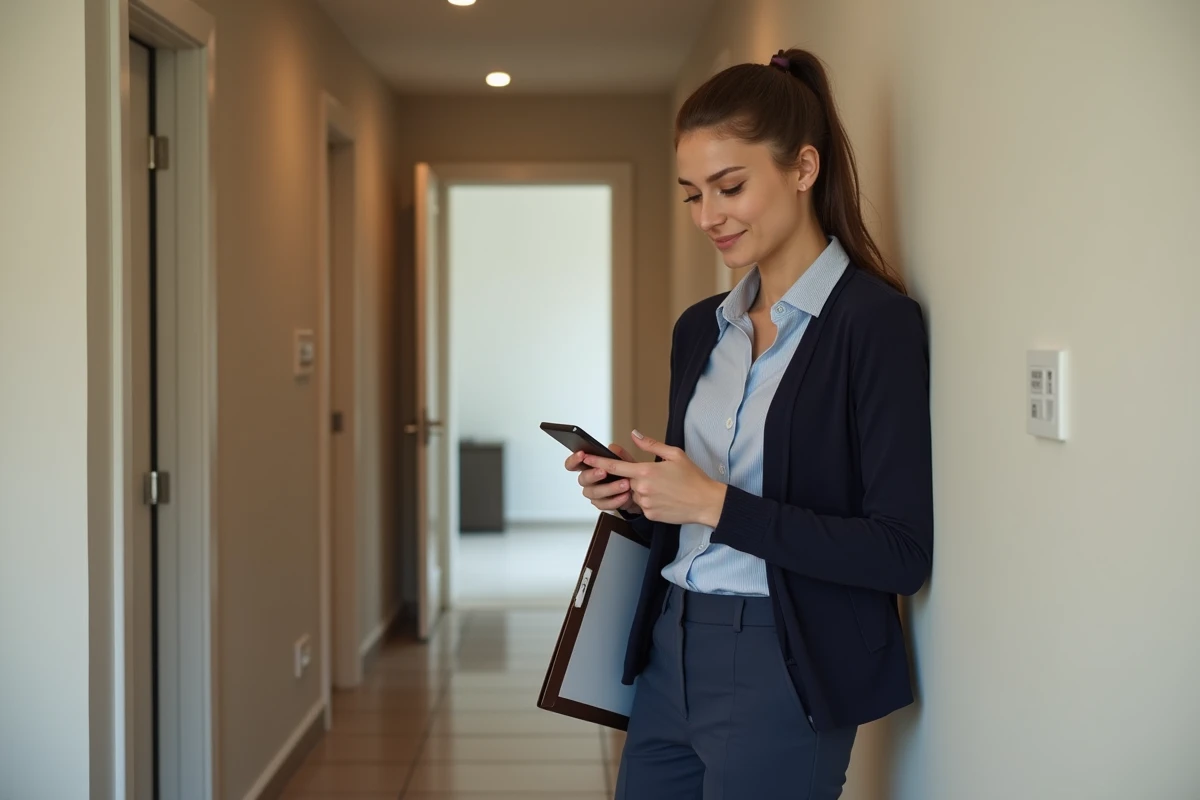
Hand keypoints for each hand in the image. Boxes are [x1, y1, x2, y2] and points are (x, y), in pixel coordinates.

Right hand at [564, 443, 641, 515]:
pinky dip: (615, 500)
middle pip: (582, 479)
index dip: (574, 460)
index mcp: (590, 467)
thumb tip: (612, 447)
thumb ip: (619, 455)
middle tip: (603, 471)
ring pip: (594, 493)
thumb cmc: (628, 474)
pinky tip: (625, 495)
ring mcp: (594, 493)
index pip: (573, 464)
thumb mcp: (627, 462)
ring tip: (624, 484)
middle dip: (592, 475)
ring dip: (609, 488)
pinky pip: (604, 504)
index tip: (582, 455)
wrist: (639, 492)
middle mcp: (589, 480)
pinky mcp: (602, 504)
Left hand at [582, 430, 726, 526]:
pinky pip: (642, 506)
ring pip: (634, 494)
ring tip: (665, 487)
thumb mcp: (674, 454)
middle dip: (635, 477)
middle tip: (655, 476)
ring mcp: (645, 504)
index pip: (614, 467)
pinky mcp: (650, 515)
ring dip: (643, 489)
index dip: (597, 463)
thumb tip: (634, 435)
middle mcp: (642, 489)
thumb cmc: (692, 477)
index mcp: (646, 472)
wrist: (705, 502)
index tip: (586, 458)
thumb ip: (651, 445)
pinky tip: (666, 497)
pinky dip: (650, 500)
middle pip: (626, 481)